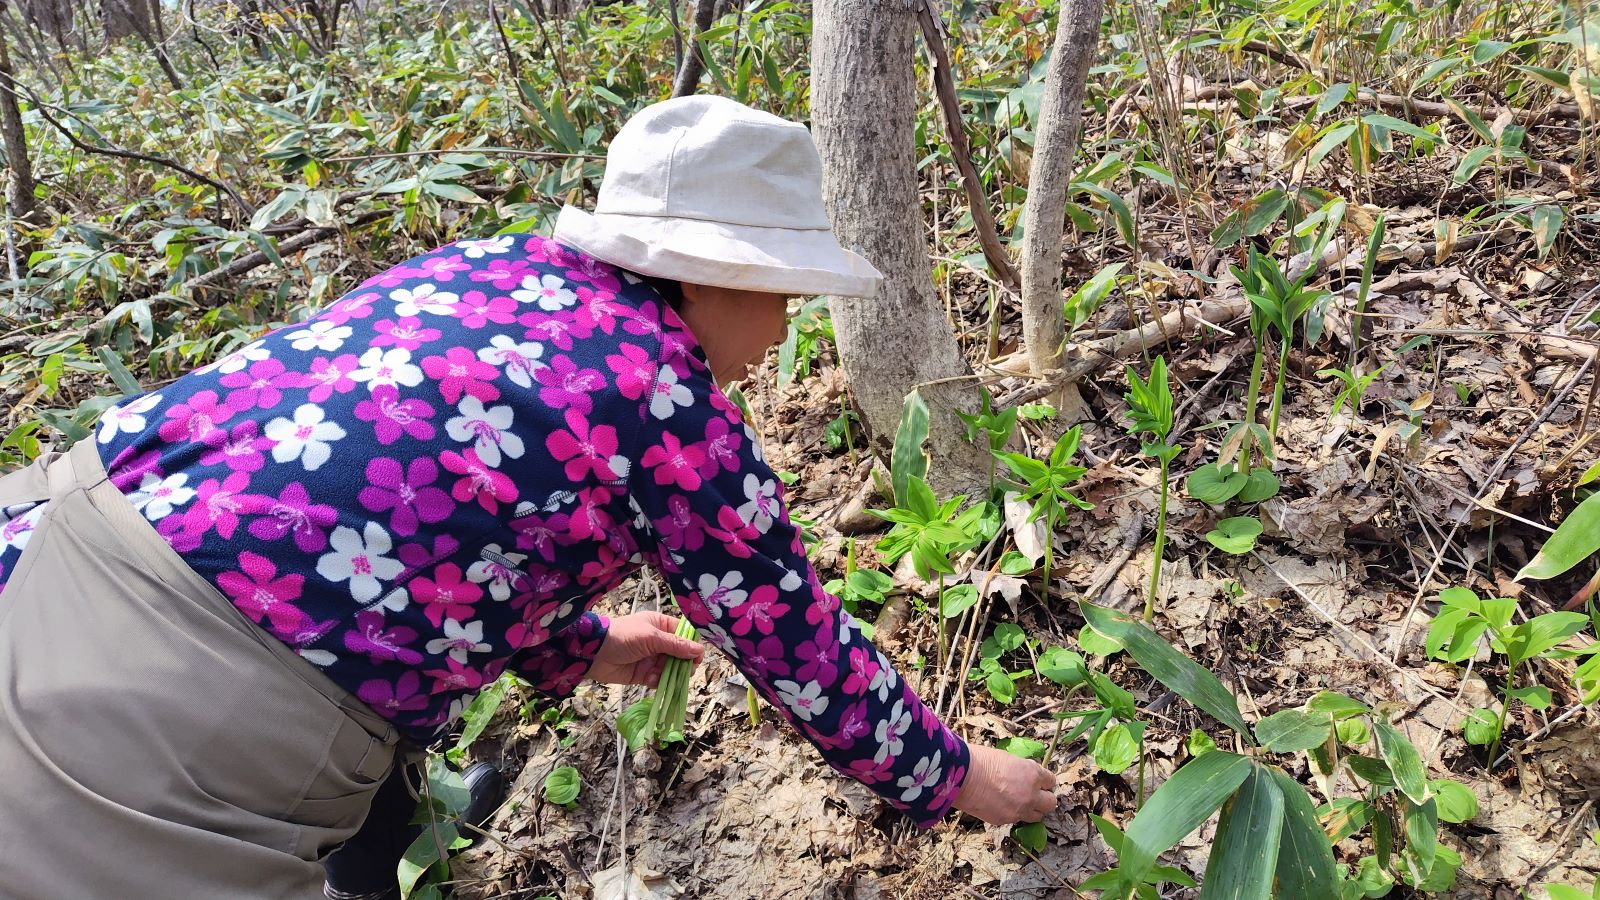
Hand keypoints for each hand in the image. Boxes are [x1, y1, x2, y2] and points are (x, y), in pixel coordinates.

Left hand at [588, 612, 703, 686]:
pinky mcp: (643, 674)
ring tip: (665, 677)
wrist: (594, 653)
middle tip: (685, 672)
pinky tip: (650, 680)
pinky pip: (658, 680)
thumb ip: (675, 645)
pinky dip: (657, 682)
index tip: (698, 658)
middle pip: (681, 655)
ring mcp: (651, 659)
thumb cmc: (623, 636)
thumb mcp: (651, 637)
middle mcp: (659, 642)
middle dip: (684, 664)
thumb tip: (699, 650)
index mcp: (661, 626)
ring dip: (671, 675)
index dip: (693, 645)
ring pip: (671, 669)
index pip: (684, 635)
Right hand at [952, 745, 1057, 824]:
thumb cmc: (980, 760)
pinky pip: (1017, 819)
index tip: (1040, 782)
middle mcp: (1032, 794)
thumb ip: (1023, 770)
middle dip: (1045, 798)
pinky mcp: (1007, 821)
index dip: (1045, 781)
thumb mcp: (1008, 759)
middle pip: (1051, 803)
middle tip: (1035, 794)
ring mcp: (1020, 810)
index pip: (1051, 781)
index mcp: (1033, 774)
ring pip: (1037, 816)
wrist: (962, 777)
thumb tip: (1026, 775)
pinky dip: (1013, 813)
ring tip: (1020, 802)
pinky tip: (1002, 805)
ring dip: (1032, 809)